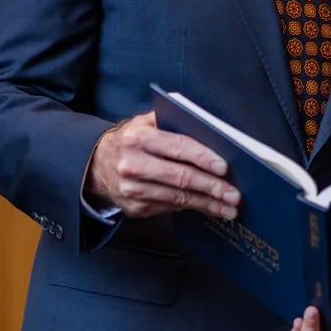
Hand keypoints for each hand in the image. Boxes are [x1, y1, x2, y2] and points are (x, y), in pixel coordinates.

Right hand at [85, 111, 240, 219]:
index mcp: (138, 138)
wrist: (95, 165)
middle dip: (212, 187)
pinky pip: (171, 208)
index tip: (224, 167)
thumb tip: (210, 130)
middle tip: (234, 194)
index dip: (203, 157)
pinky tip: (211, 209)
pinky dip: (194, 208)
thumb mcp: (143, 123)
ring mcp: (133, 190)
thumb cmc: (130, 141)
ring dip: (208, 204)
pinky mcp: (136, 208)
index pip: (177, 146)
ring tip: (230, 208)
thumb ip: (171, 121)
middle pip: (181, 178)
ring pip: (178, 198)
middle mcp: (133, 164)